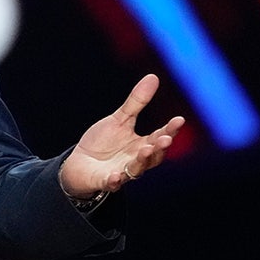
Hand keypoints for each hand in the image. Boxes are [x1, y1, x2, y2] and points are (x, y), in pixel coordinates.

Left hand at [59, 74, 185, 197]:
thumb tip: (153, 76)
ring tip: (146, 149)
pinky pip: (112, 183)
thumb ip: (137, 102)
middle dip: (160, 147)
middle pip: (153, 155)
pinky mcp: (105, 181)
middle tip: (166, 138)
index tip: (179, 119)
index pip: (159, 136)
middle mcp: (136, 160)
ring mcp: (122, 172)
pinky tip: (116, 176)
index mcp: (142, 145)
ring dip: (142, 160)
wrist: (80, 164)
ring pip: (136, 169)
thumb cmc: (103, 142)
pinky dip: (115, 180)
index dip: (170, 129)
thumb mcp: (120, 120)